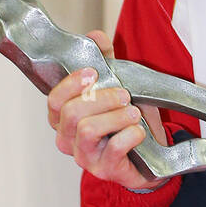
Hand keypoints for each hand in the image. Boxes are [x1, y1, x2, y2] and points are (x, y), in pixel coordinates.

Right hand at [47, 29, 169, 188]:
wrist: (151, 156)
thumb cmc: (128, 121)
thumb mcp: (118, 86)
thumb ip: (105, 62)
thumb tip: (95, 35)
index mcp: (64, 118)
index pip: (54, 100)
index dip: (71, 84)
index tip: (94, 73)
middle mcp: (68, 139)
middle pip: (71, 113)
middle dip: (101, 98)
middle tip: (124, 94)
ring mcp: (84, 157)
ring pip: (89, 130)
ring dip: (116, 116)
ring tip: (133, 112)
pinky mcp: (105, 170)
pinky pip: (114, 148)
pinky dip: (131, 135)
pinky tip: (139, 131)